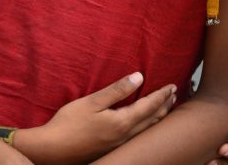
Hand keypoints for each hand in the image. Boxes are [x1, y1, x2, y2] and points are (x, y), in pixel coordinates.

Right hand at [13, 71, 175, 164]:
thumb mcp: (92, 102)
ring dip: (158, 117)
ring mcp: (119, 145)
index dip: (161, 95)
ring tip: (165, 109)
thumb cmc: (69, 123)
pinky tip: (142, 124)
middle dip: (165, 106)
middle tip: (174, 95)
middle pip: (152, 120)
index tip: (172, 86)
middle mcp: (125, 136)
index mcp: (122, 122)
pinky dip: (147, 126)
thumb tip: (139, 77)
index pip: (149, 106)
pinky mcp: (112, 149)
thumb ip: (116, 90)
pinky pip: (137, 136)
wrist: (52, 150)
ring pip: (146, 130)